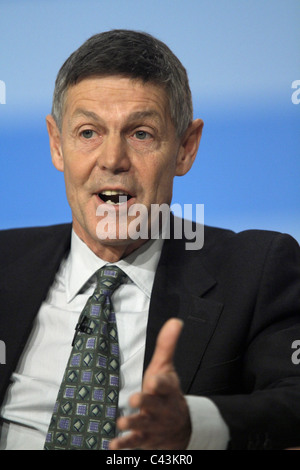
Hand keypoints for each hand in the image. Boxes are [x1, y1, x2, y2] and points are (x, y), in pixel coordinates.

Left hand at [109, 318, 191, 449]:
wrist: (181, 426)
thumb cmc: (167, 392)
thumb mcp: (166, 368)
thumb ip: (167, 345)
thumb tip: (175, 320)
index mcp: (167, 389)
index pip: (165, 384)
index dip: (160, 382)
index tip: (153, 380)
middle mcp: (161, 407)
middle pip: (154, 405)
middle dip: (146, 402)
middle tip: (135, 398)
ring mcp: (154, 425)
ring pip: (144, 425)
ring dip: (134, 423)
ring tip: (122, 422)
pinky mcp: (146, 439)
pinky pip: (135, 443)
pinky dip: (125, 444)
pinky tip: (113, 444)